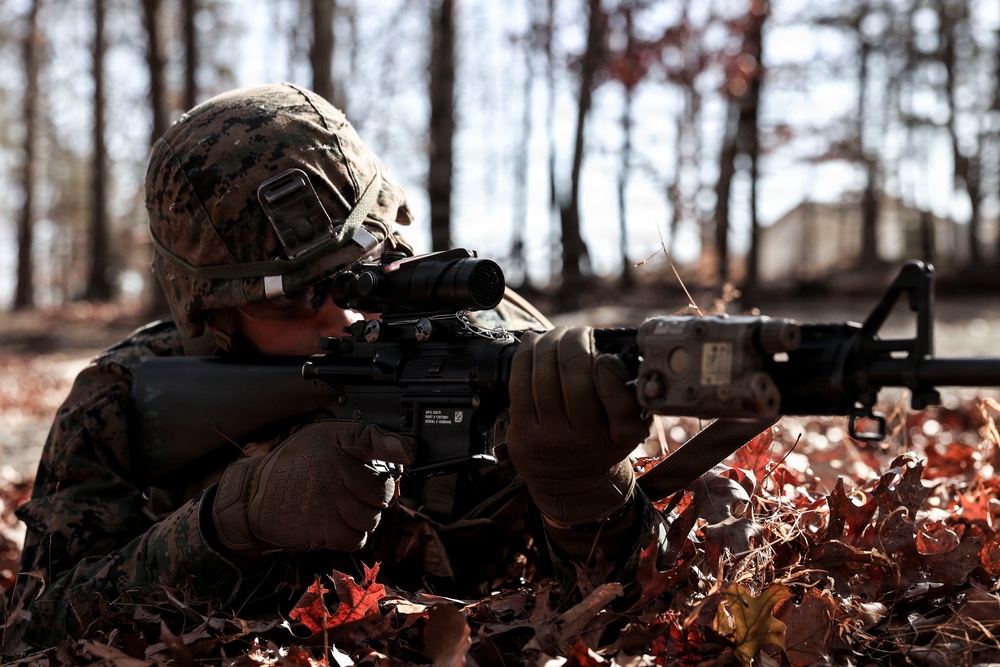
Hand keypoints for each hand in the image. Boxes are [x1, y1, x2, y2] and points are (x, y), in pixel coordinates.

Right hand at [211, 420, 415, 557]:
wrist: (253, 496)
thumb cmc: (294, 466)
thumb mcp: (322, 438)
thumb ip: (361, 440)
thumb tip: (404, 451)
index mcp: (333, 442)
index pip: (370, 438)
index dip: (396, 446)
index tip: (409, 451)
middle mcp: (332, 468)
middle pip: (382, 491)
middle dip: (377, 495)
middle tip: (360, 492)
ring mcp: (328, 500)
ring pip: (372, 517)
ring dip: (365, 517)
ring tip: (345, 507)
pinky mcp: (322, 528)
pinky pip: (357, 538)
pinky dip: (352, 535)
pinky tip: (338, 523)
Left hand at [506, 326, 650, 526]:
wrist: (570, 483)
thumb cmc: (600, 443)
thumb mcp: (628, 428)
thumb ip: (629, 395)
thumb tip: (612, 349)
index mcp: (622, 436)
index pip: (619, 400)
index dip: (608, 371)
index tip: (605, 356)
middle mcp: (587, 441)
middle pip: (576, 381)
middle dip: (575, 344)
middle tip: (578, 332)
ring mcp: (552, 438)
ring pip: (546, 379)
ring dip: (549, 345)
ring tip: (556, 334)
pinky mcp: (524, 433)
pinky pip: (520, 385)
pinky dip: (525, 357)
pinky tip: (533, 343)